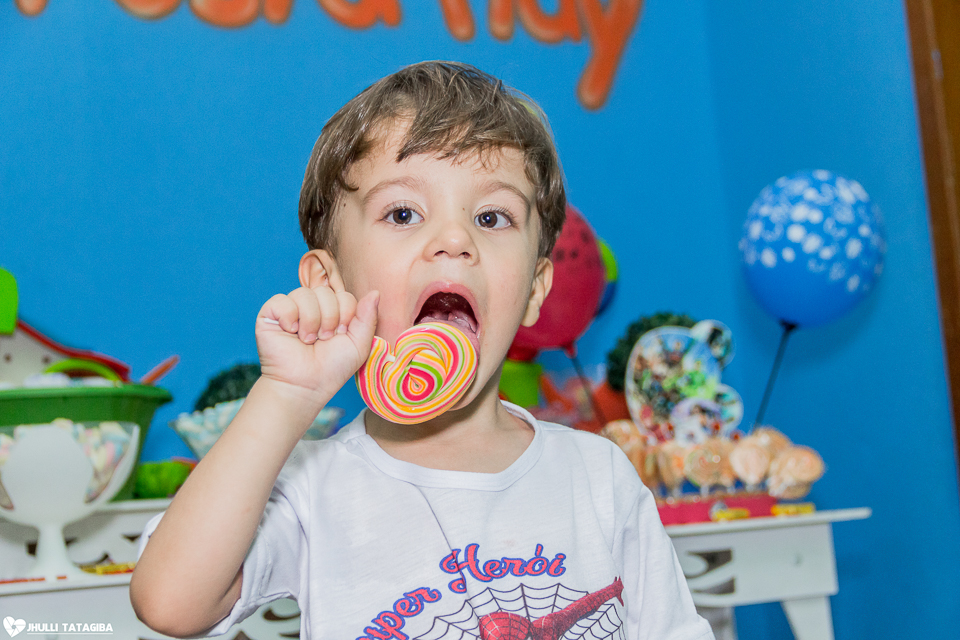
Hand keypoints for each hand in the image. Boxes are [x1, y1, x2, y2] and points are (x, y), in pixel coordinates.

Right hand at [255, 279, 378, 404]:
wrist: (305, 385)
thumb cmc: (332, 368)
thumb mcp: (358, 344)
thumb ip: (368, 317)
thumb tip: (375, 292)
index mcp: (333, 310)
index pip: (344, 295)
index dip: (345, 316)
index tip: (339, 336)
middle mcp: (312, 306)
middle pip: (326, 292)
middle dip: (328, 319)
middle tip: (322, 340)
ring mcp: (291, 308)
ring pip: (305, 294)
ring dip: (310, 322)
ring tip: (307, 340)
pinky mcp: (270, 313)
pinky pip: (282, 300)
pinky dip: (289, 318)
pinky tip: (290, 333)